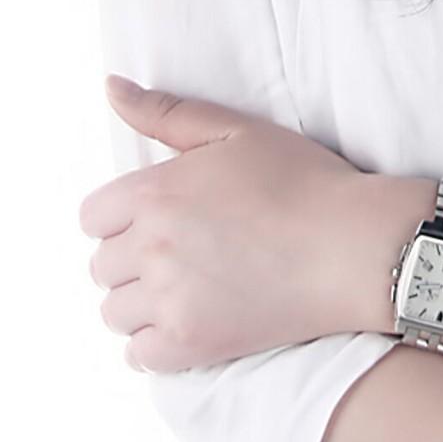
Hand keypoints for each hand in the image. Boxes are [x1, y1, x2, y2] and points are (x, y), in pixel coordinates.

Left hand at [79, 75, 374, 372]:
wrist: (350, 246)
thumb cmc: (301, 181)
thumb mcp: (236, 130)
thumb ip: (165, 112)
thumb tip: (111, 87)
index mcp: (155, 193)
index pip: (92, 216)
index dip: (123, 214)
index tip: (160, 216)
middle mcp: (151, 249)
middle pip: (101, 265)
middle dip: (132, 256)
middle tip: (183, 248)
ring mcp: (168, 302)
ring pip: (114, 312)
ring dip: (140, 300)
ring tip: (188, 283)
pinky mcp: (188, 346)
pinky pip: (137, 354)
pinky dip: (155, 341)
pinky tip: (191, 316)